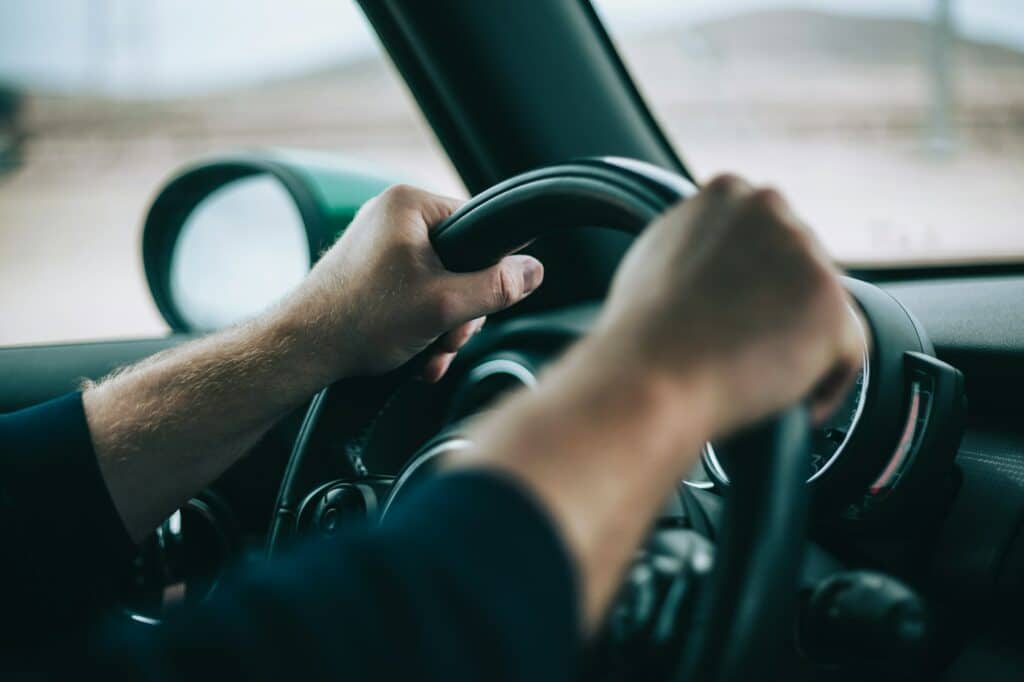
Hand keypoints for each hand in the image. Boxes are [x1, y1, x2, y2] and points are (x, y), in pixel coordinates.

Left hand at [276, 184, 543, 382]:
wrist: (302, 352)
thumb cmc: (360, 320)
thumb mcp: (444, 304)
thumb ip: (496, 286)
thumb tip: (534, 271)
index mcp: (408, 203)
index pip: (478, 226)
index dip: (487, 270)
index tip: (476, 303)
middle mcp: (391, 217)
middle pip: (461, 262)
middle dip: (460, 311)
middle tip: (446, 337)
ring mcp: (378, 247)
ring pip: (439, 286)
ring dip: (442, 328)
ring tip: (427, 354)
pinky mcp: (370, 275)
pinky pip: (414, 296)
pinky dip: (420, 328)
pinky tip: (416, 357)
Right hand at [595, 173, 864, 434]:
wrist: (649, 377)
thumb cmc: (640, 332)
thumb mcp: (657, 254)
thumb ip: (697, 240)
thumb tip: (716, 255)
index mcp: (725, 192)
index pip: (763, 232)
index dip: (753, 279)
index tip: (739, 309)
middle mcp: (771, 210)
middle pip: (798, 263)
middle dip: (782, 306)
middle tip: (749, 347)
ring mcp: (806, 255)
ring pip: (824, 306)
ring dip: (803, 341)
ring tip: (763, 377)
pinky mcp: (833, 308)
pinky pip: (850, 352)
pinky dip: (826, 382)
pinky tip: (795, 403)